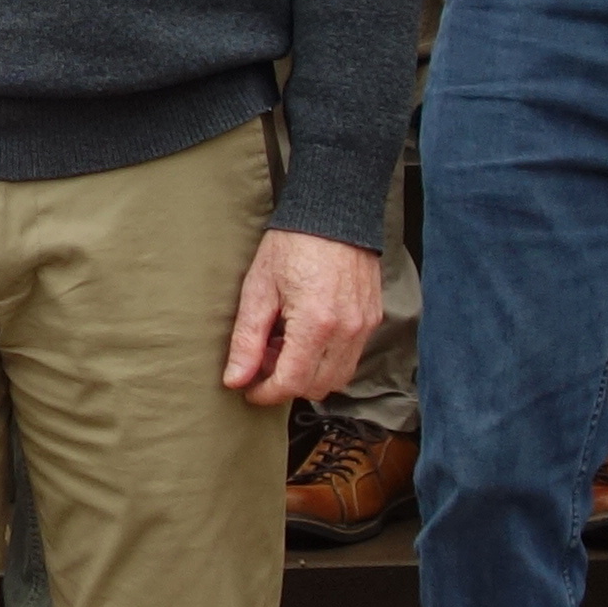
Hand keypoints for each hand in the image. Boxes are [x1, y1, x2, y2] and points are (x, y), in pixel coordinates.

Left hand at [220, 230, 382, 409]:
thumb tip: (235, 379)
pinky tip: (305, 335)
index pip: (291, 383)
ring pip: (337, 378)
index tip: (249, 389)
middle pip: (316, 387)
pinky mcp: (372, 319)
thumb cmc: (292, 245)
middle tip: (264, 359)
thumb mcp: (258, 289)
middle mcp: (347, 330)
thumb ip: (247, 339)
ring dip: (308, 374)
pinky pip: (350, 358)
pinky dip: (326, 359)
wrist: (333, 212)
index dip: (266, 394)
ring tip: (284, 344)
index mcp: (316, 323)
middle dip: (286, 384)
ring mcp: (364, 325)